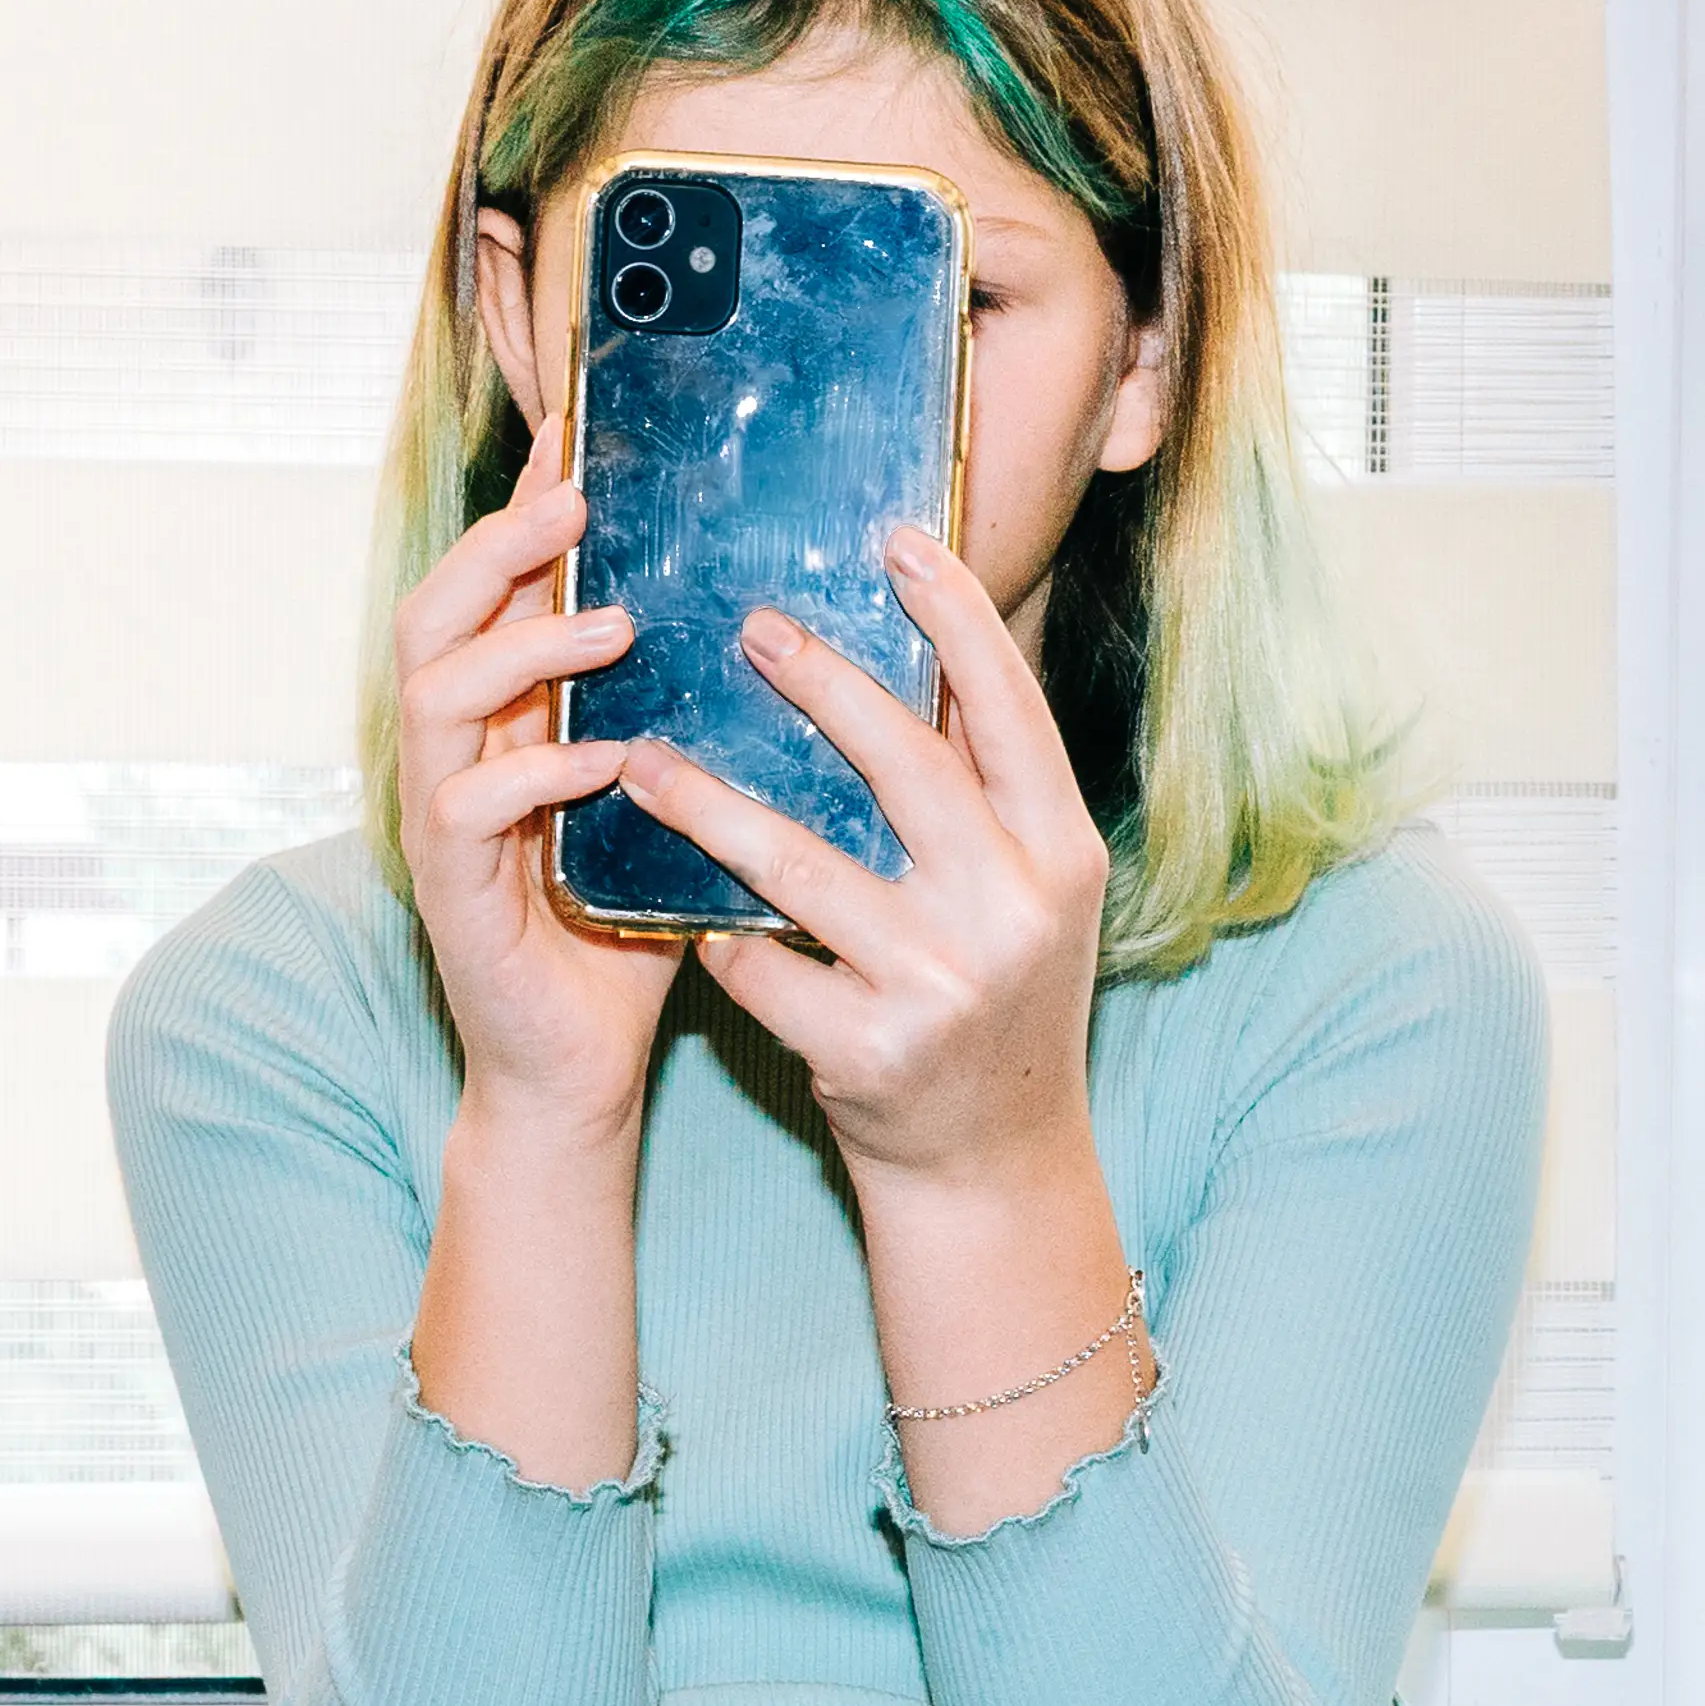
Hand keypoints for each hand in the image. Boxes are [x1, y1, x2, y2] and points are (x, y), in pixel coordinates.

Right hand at [387, 421, 689, 1135]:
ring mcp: (443, 814)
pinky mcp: (451, 888)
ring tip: (611, 624)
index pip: (501, 583)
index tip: (577, 428)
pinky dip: (531, 771)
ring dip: (522, 646)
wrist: (585, 1066)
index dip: (526, 503)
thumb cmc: (636, 922)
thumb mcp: (679, 796)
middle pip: (436, 609)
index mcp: (509, 711)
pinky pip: (465, 805)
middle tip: (575, 501)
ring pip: (433, 691)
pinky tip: (601, 757)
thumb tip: (796, 624)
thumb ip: (698, 714)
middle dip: (502, 544)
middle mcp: (460, 747)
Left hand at [614, 519, 1119, 1189]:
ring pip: (803, 867)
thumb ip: (981, 794)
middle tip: (751, 627)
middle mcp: (1015, 913)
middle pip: (908, 768)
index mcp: (1061, 855)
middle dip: (822, 686)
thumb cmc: (993, 998)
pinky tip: (680, 912)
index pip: (1009, 711)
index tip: (897, 541)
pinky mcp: (866, 1054)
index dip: (955, 620)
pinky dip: (718, 936)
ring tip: (643, 760)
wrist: (992, 1164)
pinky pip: (761, 966)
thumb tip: (907, 653)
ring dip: (711, 806)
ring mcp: (941, 987)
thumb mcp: (1025, 893)